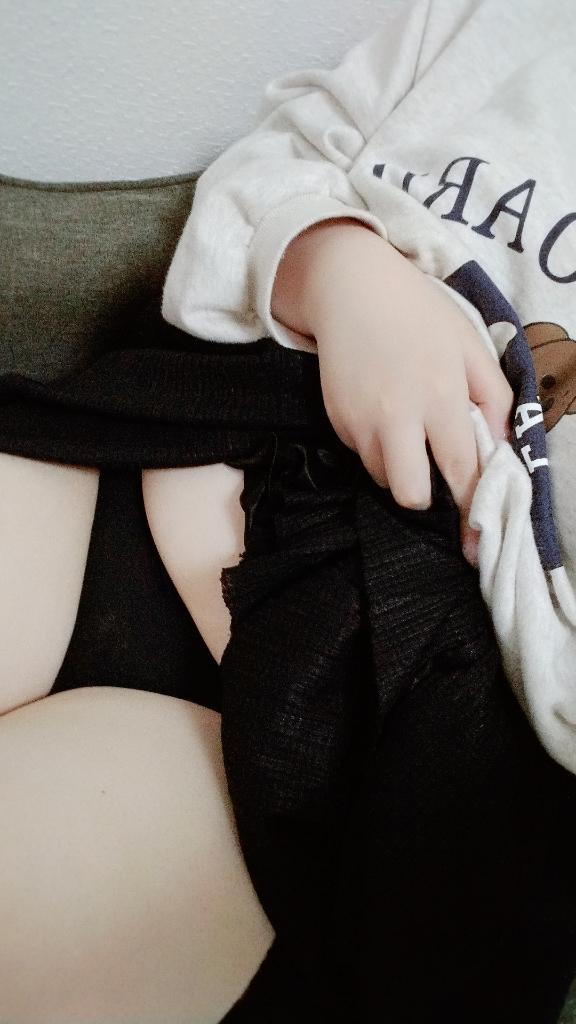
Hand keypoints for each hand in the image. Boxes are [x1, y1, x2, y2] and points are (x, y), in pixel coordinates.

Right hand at [271, 221, 513, 564]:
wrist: (351, 288)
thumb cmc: (420, 314)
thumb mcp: (470, 345)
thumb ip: (493, 398)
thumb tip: (500, 448)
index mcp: (441, 397)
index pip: (461, 471)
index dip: (470, 511)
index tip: (473, 544)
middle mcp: (398, 416)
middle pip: (410, 494)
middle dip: (423, 496)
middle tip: (430, 473)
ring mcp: (360, 421)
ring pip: (382, 477)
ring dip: (398, 467)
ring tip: (403, 427)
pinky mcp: (335, 420)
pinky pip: (359, 454)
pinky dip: (374, 446)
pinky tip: (378, 410)